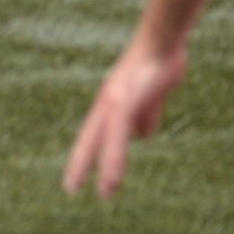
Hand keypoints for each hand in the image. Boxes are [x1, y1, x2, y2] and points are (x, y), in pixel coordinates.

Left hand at [62, 40, 185, 197]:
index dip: (85, 154)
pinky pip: (117, 138)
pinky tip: (115, 177)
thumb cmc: (160, 62)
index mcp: (110, 101)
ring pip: (104, 142)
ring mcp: (113, 102)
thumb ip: (144, 114)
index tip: (76, 175)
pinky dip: (114, 161)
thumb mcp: (151, 95)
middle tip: (70, 189)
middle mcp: (106, 102)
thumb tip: (141, 135)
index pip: (92, 133)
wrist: (164, 39)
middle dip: (80, 164)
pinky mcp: (124, 103)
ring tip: (106, 194)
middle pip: (88, 139)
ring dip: (106, 169)